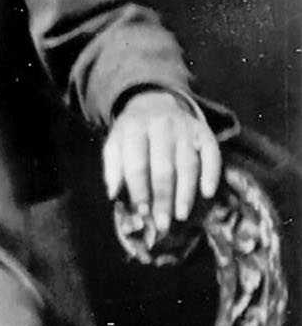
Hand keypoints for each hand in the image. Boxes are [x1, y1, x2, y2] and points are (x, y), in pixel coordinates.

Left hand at [102, 91, 222, 239]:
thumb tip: (113, 195)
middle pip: (163, 167)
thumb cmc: (133, 134)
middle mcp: (160, 127)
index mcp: (133, 129)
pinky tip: (208, 193)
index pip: (136, 163)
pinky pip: (212, 154)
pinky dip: (211, 173)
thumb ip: (112, 168)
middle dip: (163, 197)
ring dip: (185, 192)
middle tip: (162, 222)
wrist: (155, 103)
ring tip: (181, 215)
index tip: (141, 212)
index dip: (139, 190)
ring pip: (188, 163)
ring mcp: (185, 129)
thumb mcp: (115, 144)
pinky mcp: (204, 132)